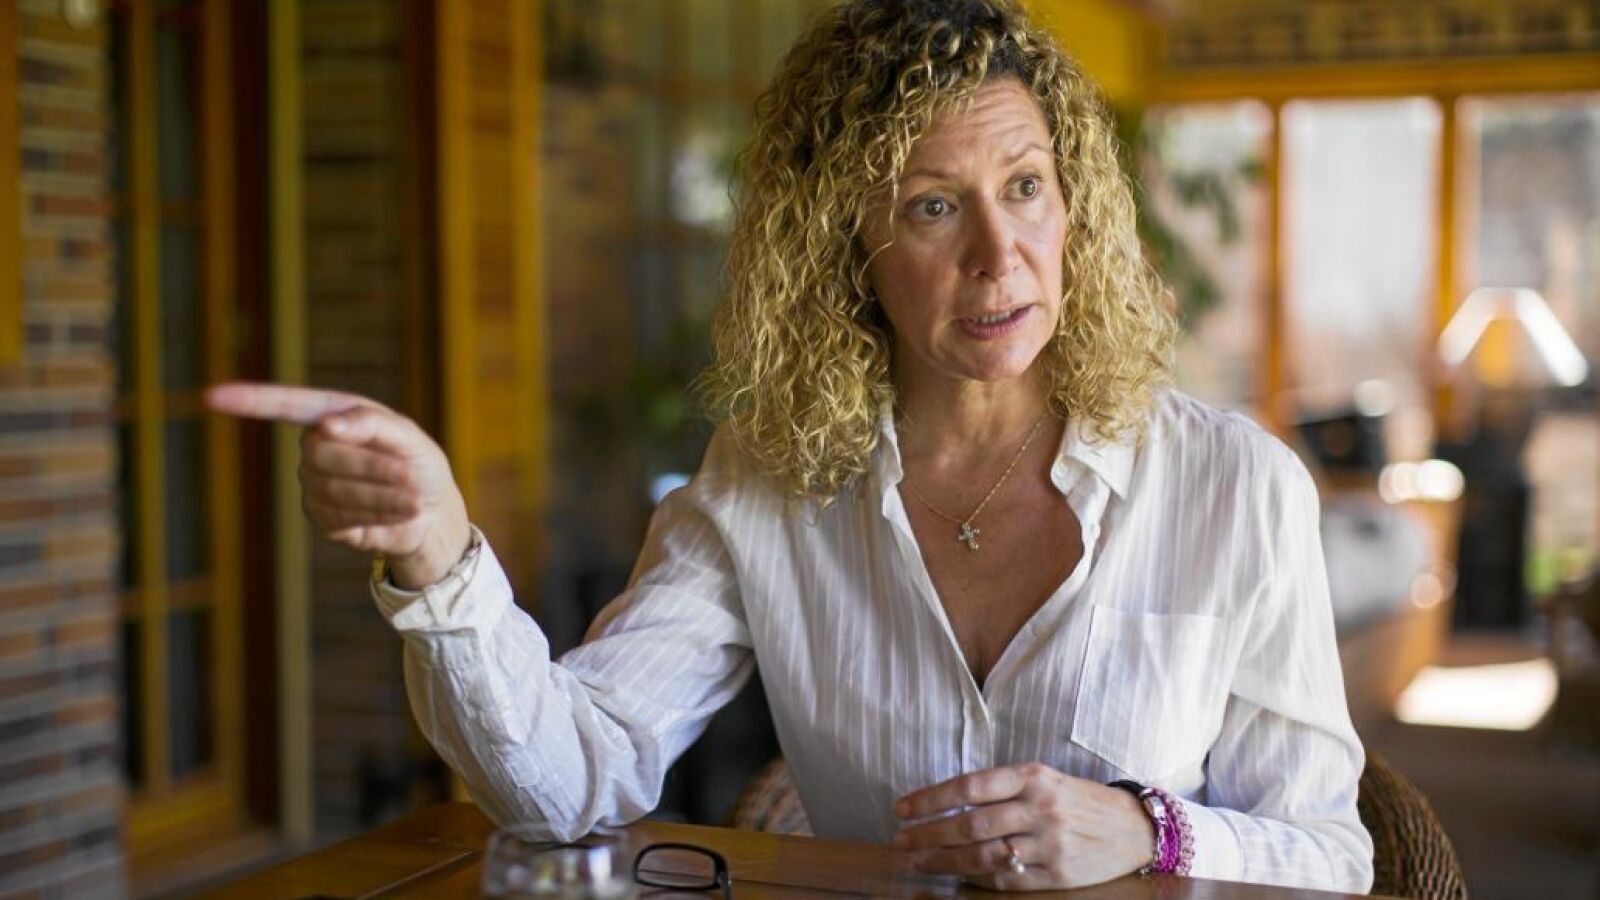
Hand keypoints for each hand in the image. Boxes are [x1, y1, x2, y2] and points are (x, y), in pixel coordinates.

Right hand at [205, 381, 471, 588]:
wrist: (431, 513)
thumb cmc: (419, 464)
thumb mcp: (409, 437)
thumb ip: (371, 424)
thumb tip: (326, 425)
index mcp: (333, 415)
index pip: (286, 405)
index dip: (250, 401)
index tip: (211, 396)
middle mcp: (316, 446)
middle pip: (322, 454)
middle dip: (371, 467)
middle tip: (410, 476)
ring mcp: (314, 484)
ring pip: (334, 489)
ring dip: (382, 495)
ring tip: (413, 499)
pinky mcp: (323, 518)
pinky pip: (341, 516)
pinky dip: (378, 515)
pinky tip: (399, 514)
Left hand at [892, 763, 1155, 890]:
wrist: (1133, 827)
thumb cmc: (1077, 799)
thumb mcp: (1044, 778)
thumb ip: (1001, 788)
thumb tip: (946, 804)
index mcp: (1032, 776)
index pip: (970, 786)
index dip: (931, 798)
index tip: (902, 809)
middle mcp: (1040, 807)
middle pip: (971, 823)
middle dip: (929, 833)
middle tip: (901, 840)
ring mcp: (1050, 843)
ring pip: (985, 854)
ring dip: (945, 860)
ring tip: (920, 860)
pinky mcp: (1058, 873)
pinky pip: (1008, 878)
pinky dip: (978, 878)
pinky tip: (958, 876)